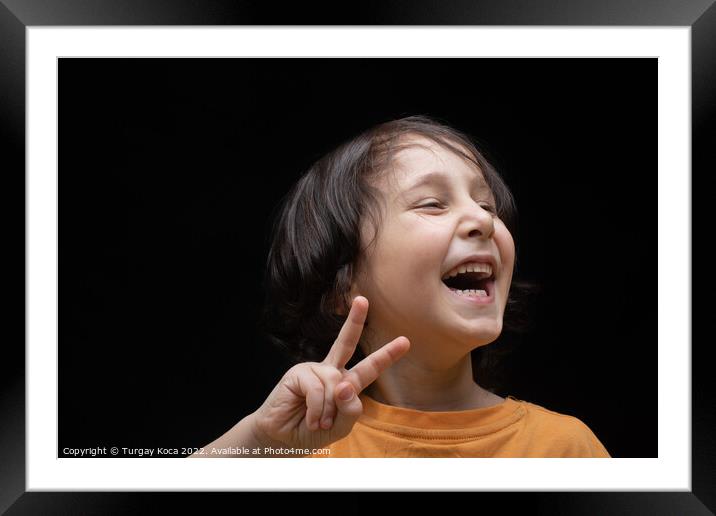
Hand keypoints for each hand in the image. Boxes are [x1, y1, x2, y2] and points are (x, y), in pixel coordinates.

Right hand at [250, 296, 409, 452]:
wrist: (283, 440)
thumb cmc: (313, 432)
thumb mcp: (341, 427)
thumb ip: (350, 411)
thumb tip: (345, 386)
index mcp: (345, 383)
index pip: (369, 368)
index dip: (386, 355)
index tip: (405, 341)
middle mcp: (330, 372)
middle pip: (345, 343)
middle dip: (354, 321)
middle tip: (362, 300)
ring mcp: (313, 370)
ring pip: (335, 384)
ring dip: (328, 410)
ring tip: (318, 423)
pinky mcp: (297, 373)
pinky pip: (317, 389)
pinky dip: (317, 409)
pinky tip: (310, 418)